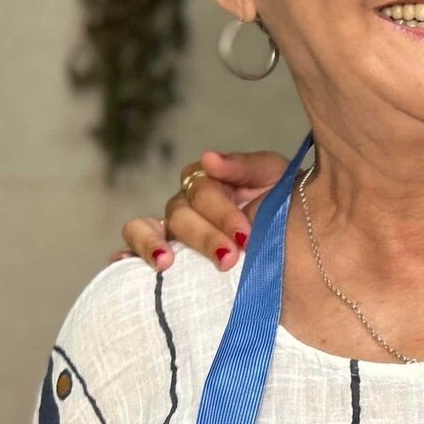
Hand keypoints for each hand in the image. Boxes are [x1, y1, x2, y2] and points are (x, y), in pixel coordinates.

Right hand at [121, 150, 287, 271]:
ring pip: (145, 228)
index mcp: (209, 182)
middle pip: (179, 215)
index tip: (245, 236)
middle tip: (229, 258)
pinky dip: (128, 255)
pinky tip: (122, 264)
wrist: (301, 234)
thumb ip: (244, 166)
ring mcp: (172, 231)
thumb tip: (208, 159)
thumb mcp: (273, 177)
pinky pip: (134, 251)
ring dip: (152, 244)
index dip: (222, 215)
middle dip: (204, 237)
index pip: (202, 192)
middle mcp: (186, 204)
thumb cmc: (284, 201)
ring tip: (165, 263)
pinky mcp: (166, 256)